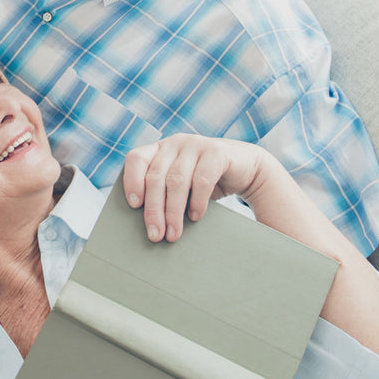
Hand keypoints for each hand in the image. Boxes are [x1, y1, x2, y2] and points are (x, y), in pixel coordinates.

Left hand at [122, 134, 265, 241]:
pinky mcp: (217, 152)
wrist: (247, 169)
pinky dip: (196, 202)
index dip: (132, 180)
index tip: (133, 205)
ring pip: (176, 180)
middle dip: (154, 209)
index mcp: (160, 149)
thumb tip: (147, 226)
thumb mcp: (181, 185)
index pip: (136, 159)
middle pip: (156, 177)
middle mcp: (175, 143)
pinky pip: (201, 179)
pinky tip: (195, 217)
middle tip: (155, 235)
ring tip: (173, 234)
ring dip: (173, 211)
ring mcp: (196, 144)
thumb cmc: (206, 182)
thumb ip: (163, 193)